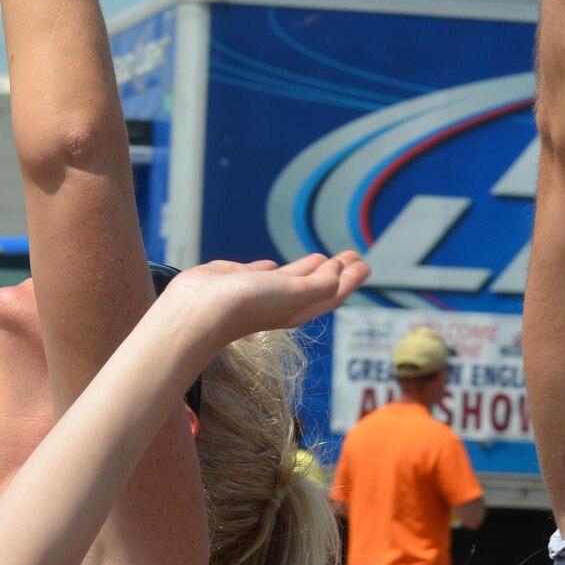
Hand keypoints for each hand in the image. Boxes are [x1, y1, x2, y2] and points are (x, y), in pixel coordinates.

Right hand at [164, 251, 369, 350]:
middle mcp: (282, 301)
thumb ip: (321, 283)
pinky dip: (273, 269)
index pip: (333, 292)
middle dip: (336, 271)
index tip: (365, 263)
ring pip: (291, 277)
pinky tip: (275, 265)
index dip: (350, 279)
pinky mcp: (237, 280)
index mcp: (299, 307)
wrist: (200, 309)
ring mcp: (259, 291)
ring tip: (324, 256)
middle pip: (318, 284)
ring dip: (309, 267)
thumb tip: (339, 270)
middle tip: (353, 255)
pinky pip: (261, 273)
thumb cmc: (248, 305)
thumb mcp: (295, 294)